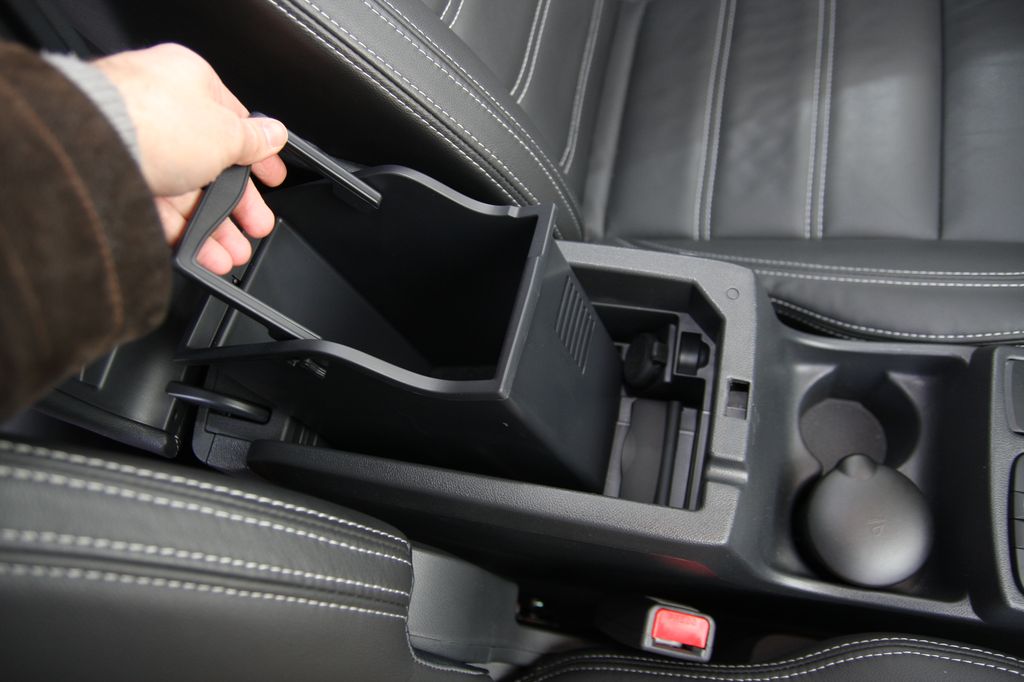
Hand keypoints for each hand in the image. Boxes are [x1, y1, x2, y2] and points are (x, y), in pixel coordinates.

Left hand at [94, 43, 287, 273]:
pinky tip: (204, 255)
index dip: (257, 155)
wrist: (88, 147)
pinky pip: (159, 211)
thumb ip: (254, 140)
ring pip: (185, 193)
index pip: (233, 121)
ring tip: (233, 254)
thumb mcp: (226, 133)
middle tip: (256, 227)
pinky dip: (184, 234)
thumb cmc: (154, 122)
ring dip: (214, 227)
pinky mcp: (117, 179)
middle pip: (211, 164)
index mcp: (189, 83)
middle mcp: (159, 110)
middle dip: (238, 204)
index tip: (274, 179)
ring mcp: (136, 145)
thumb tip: (275, 134)